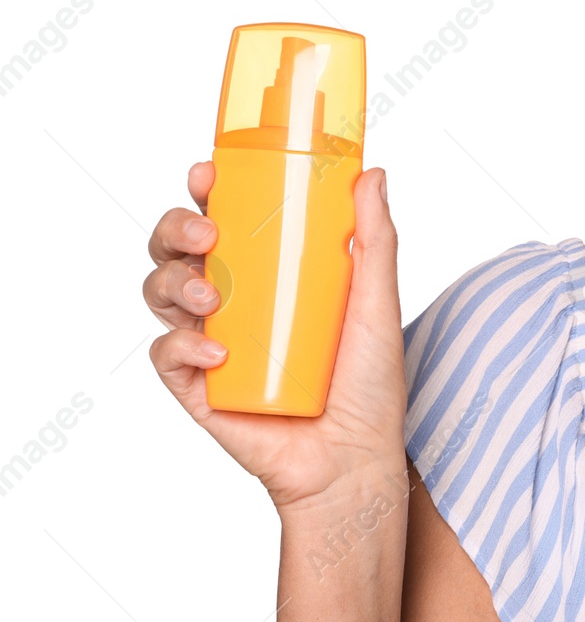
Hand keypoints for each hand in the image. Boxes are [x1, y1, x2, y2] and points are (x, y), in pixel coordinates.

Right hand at [143, 161, 406, 511]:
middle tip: (209, 235)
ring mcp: (209, 342)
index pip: (225, 217)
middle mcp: (233, 300)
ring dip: (175, 282)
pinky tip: (216, 352)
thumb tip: (371, 174)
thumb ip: (375, 239)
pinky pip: (165, 355)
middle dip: (176, 229)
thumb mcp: (378, 302)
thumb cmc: (369, 382)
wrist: (354, 458)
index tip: (208, 173)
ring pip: (160, 291)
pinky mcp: (196, 388)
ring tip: (213, 298)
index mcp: (269, 271)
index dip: (205, 191)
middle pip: (177, 247)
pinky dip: (182, 346)